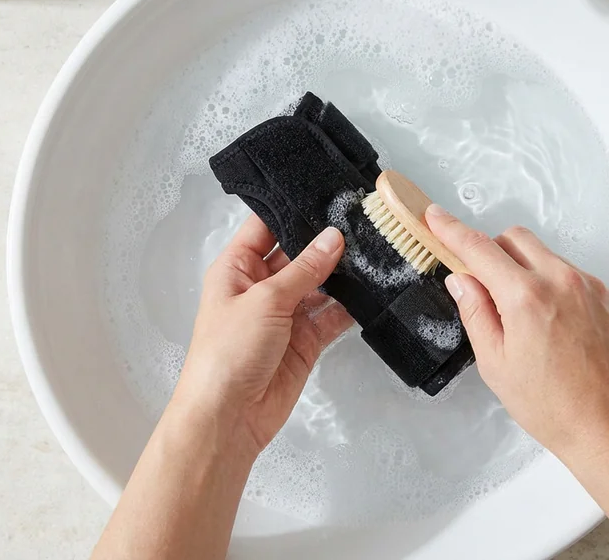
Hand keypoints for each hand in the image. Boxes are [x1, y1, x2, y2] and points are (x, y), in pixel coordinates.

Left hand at [174, 215, 353, 456]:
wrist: (229, 416)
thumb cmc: (230, 350)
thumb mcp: (265, 300)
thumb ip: (305, 268)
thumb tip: (335, 237)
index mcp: (238, 268)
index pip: (266, 227)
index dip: (293, 209)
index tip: (328, 191)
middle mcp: (261, 286)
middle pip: (298, 254)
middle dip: (327, 241)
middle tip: (365, 217)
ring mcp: (286, 314)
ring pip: (320, 284)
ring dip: (343, 273)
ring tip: (378, 247)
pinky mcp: (306, 340)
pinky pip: (331, 315)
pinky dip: (350, 305)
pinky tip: (375, 287)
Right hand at [425, 205, 608, 464]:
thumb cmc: (555, 407)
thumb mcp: (496, 365)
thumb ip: (476, 313)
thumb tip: (462, 280)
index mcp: (526, 297)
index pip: (478, 248)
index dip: (451, 229)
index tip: (435, 217)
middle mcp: (560, 281)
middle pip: (514, 238)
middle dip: (492, 252)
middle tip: (482, 286)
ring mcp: (588, 286)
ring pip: (544, 255)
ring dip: (523, 270)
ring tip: (522, 319)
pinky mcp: (606, 296)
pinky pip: (569, 274)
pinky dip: (551, 285)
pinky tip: (551, 326)